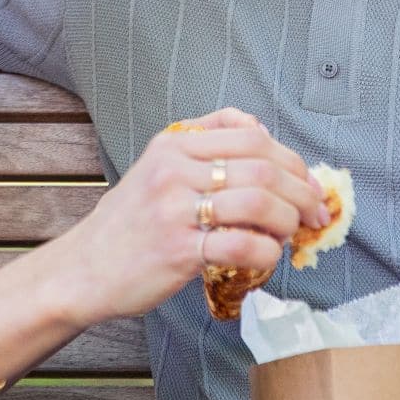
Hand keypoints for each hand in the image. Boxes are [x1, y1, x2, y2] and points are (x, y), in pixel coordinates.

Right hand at [41, 107, 326, 325]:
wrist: (84, 269)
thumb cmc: (129, 223)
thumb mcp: (157, 166)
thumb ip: (203, 141)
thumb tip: (260, 130)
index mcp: (173, 143)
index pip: (250, 136)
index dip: (291, 159)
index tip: (308, 183)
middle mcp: (173, 170)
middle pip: (261, 167)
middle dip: (301, 191)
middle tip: (316, 213)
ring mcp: (174, 210)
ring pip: (257, 203)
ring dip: (288, 221)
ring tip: (293, 234)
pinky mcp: (177, 251)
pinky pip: (241, 246)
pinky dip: (267, 252)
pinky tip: (268, 257)